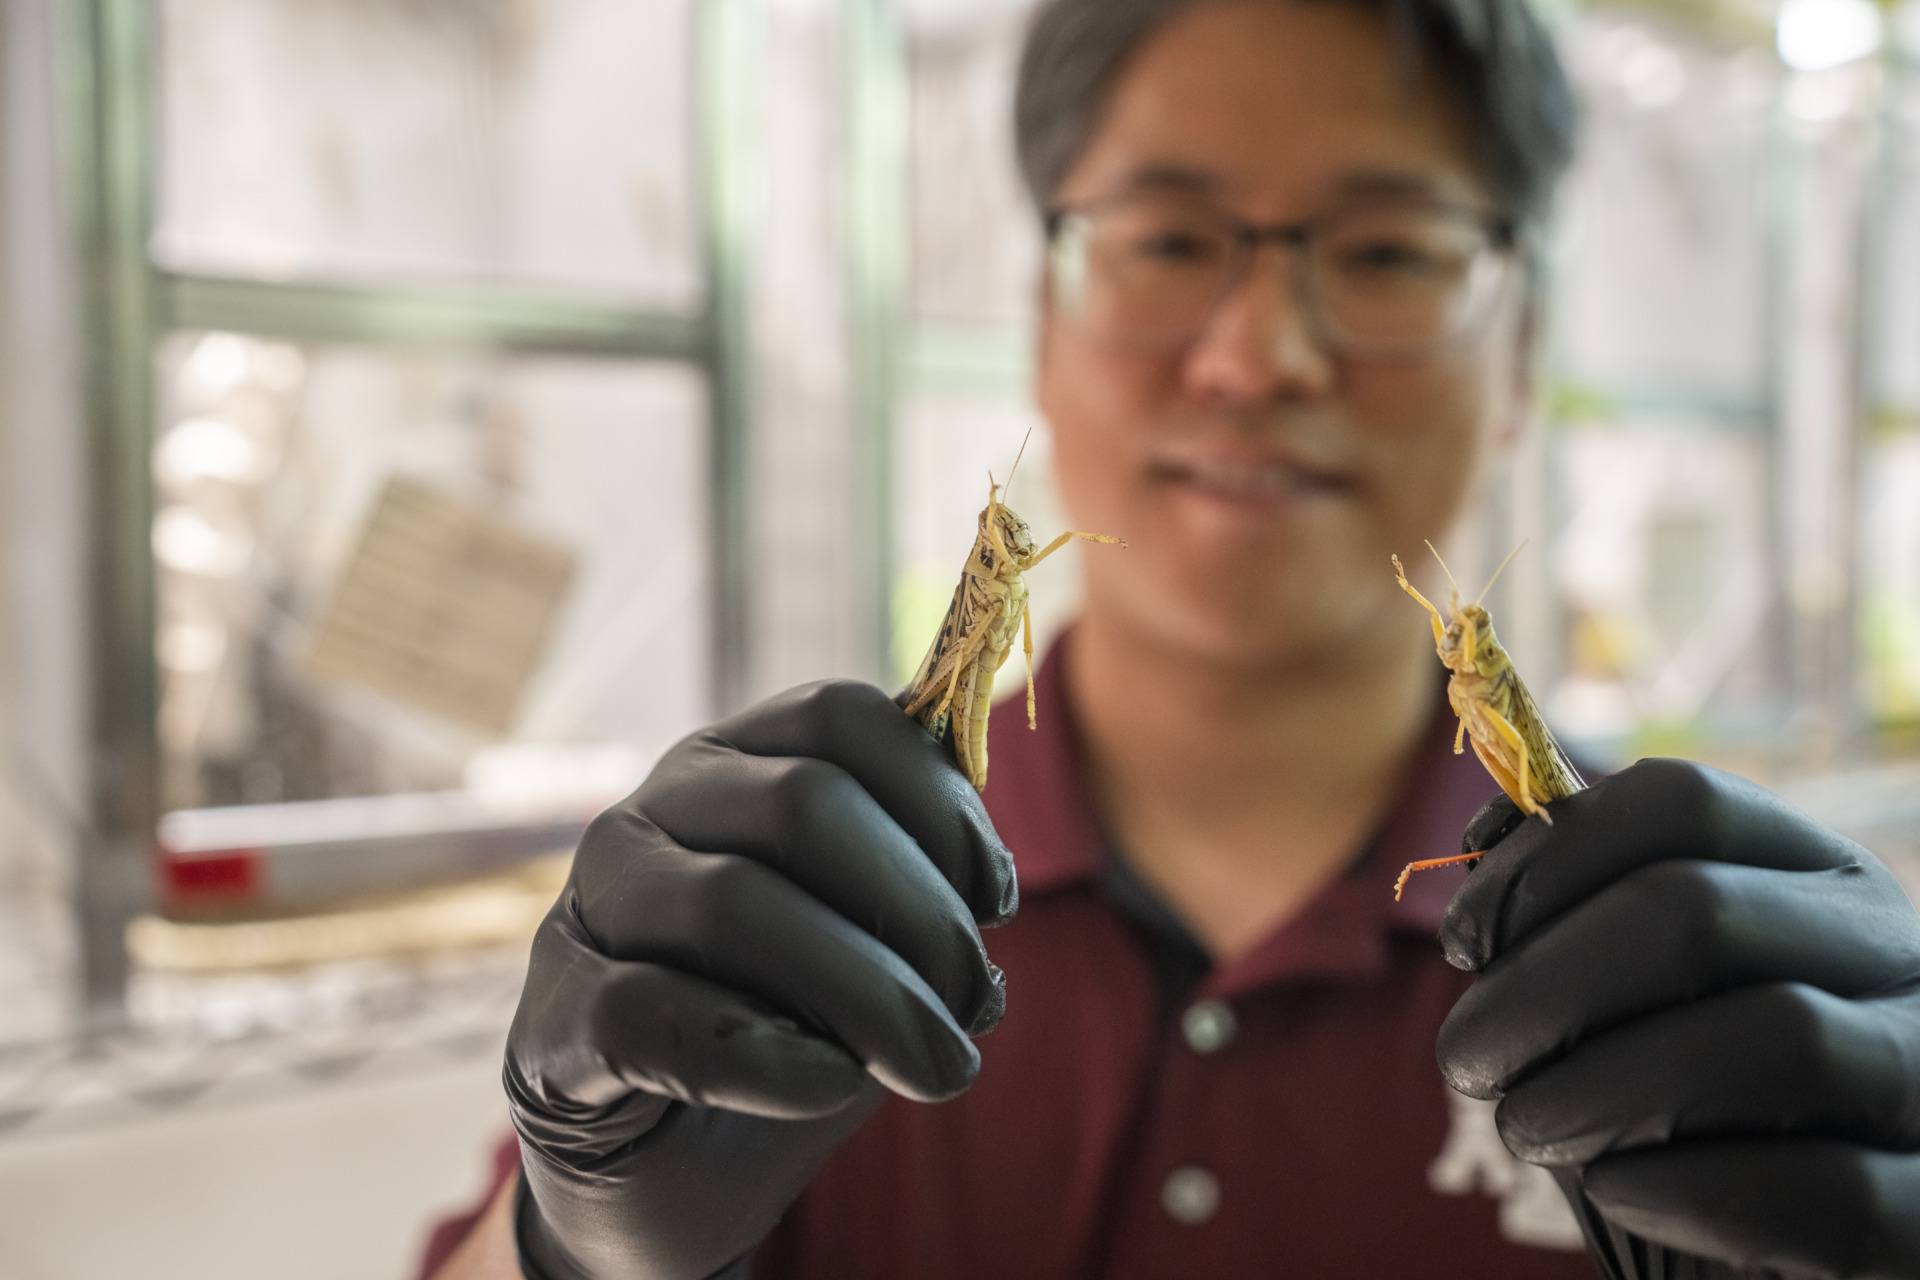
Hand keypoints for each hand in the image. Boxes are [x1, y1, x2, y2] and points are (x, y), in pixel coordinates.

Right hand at [504, 680, 1015, 1279]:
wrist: (666, 1182)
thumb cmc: (779, 1041)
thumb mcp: (870, 959)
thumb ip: (921, 907)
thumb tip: (987, 911)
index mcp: (731, 766)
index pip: (839, 718)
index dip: (939, 801)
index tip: (998, 897)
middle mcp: (648, 810)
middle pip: (801, 803)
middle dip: (918, 908)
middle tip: (977, 1004)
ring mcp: (588, 909)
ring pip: (730, 901)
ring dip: (865, 988)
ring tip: (938, 1064)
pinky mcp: (551, 1020)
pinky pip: (650, 1012)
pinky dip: (762, 1055)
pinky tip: (831, 1086)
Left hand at [1436, 758, 1919, 1278]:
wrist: (1783, 1227)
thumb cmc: (1685, 1095)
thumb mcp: (1633, 988)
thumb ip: (1571, 910)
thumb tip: (1487, 831)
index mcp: (1809, 871)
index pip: (1680, 802)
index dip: (1545, 859)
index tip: (1464, 941)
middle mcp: (1890, 946)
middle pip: (1696, 911)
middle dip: (1544, 986)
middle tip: (1468, 1058)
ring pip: (1779, 1038)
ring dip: (1604, 1089)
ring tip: (1526, 1127)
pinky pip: (1832, 1190)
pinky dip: (1690, 1190)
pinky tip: (1613, 1189)